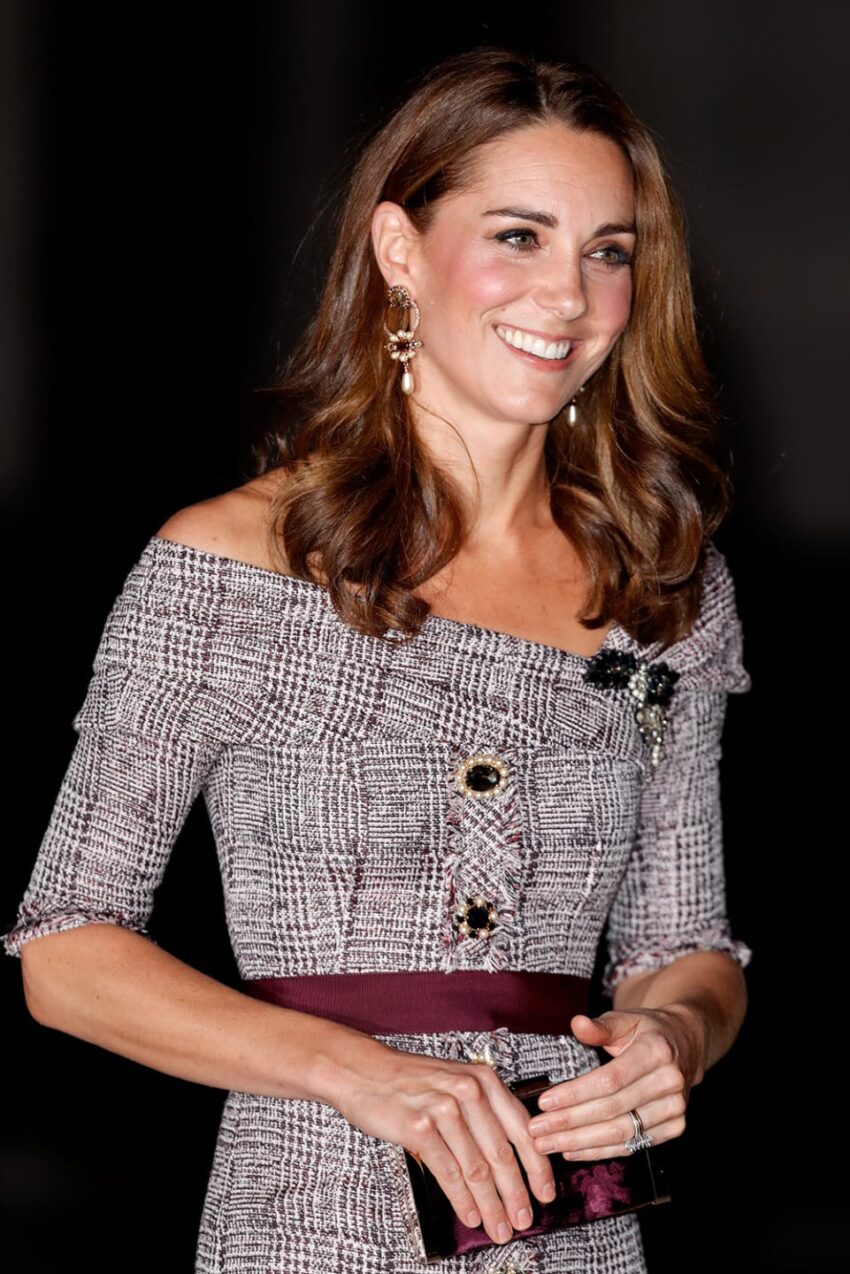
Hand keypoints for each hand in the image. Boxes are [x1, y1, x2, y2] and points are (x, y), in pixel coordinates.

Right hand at [329, 1036, 557, 1246]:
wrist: (364, 1071)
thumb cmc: (413, 1081)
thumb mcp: (457, 1083)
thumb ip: (484, 1113)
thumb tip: (510, 1160)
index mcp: (484, 1080)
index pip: (522, 1129)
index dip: (537, 1167)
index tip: (545, 1193)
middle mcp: (468, 1091)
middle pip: (501, 1154)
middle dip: (516, 1194)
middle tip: (523, 1220)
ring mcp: (444, 1108)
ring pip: (476, 1168)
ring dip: (490, 1204)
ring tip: (499, 1227)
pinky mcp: (419, 1127)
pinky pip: (448, 1172)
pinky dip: (462, 1199)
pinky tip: (470, 1215)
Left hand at [525, 1006, 705, 1160]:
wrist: (687, 1045)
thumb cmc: (647, 1031)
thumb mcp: (625, 1019)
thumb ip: (600, 1026)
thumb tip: (576, 1024)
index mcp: (656, 1052)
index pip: (610, 1080)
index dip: (576, 1094)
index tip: (545, 1103)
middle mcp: (669, 1083)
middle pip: (612, 1110)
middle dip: (570, 1123)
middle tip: (536, 1131)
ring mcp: (674, 1109)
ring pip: (620, 1133)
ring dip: (580, 1142)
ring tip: (547, 1144)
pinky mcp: (674, 1128)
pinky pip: (632, 1145)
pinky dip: (600, 1151)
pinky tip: (573, 1150)